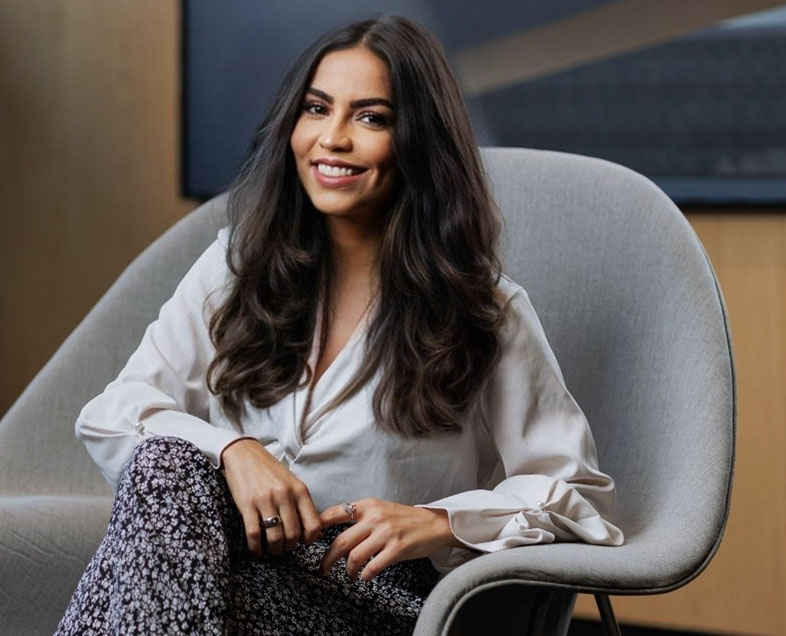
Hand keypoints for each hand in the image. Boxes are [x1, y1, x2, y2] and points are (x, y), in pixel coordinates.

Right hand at [221, 439, 322, 558]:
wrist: (243, 453)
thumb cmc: (269, 470)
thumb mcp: (291, 482)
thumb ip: (302, 504)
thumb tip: (314, 531)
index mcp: (299, 489)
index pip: (313, 524)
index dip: (309, 539)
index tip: (302, 542)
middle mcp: (285, 495)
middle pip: (293, 534)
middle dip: (289, 547)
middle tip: (284, 547)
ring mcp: (266, 500)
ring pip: (275, 537)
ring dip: (274, 550)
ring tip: (271, 550)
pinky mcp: (247, 504)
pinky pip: (254, 534)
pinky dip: (256, 548)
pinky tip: (256, 551)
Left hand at [317, 498, 460, 581]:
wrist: (433, 524)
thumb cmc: (405, 519)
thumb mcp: (381, 509)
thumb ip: (361, 518)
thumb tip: (337, 535)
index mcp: (368, 505)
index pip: (335, 512)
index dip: (318, 526)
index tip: (308, 538)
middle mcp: (375, 517)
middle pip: (341, 541)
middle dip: (327, 559)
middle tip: (322, 569)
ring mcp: (386, 533)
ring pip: (354, 556)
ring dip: (348, 570)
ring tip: (350, 575)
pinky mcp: (397, 548)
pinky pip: (372, 566)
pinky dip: (365, 574)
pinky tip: (365, 575)